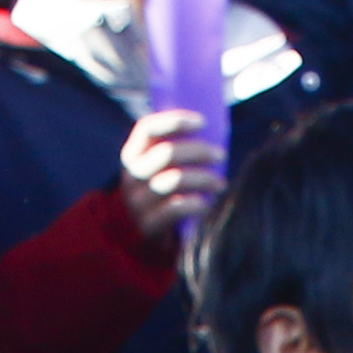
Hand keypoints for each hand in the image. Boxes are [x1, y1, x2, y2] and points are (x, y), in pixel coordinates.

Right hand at [117, 105, 223, 239]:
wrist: (139, 230)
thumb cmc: (160, 189)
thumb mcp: (156, 167)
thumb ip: (172, 148)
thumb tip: (211, 131)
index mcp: (132, 153)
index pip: (148, 128)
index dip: (176, 121)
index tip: (202, 122)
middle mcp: (131, 175)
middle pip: (168, 153)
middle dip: (200, 151)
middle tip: (221, 154)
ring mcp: (137, 200)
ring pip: (175, 180)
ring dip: (204, 178)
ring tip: (220, 183)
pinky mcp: (147, 223)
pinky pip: (176, 208)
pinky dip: (197, 204)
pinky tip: (208, 204)